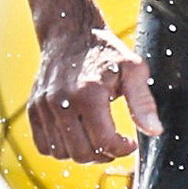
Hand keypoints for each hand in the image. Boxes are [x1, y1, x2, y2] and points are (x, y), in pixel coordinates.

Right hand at [28, 26, 162, 161]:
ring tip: (96, 138)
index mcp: (88, 93)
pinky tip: (77, 135)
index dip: (122, 150)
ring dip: (83, 153)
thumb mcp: (133, 70)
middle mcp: (61, 102)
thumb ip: (143, 102)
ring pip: (62, 153)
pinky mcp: (33, 109)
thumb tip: (154, 131)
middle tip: (114, 143)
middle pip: (82, 153)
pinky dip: (61, 148)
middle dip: (104, 154)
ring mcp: (43, 107)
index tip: (129, 143)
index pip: (104, 142)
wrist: (70, 34)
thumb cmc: (105, 52)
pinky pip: (44, 146)